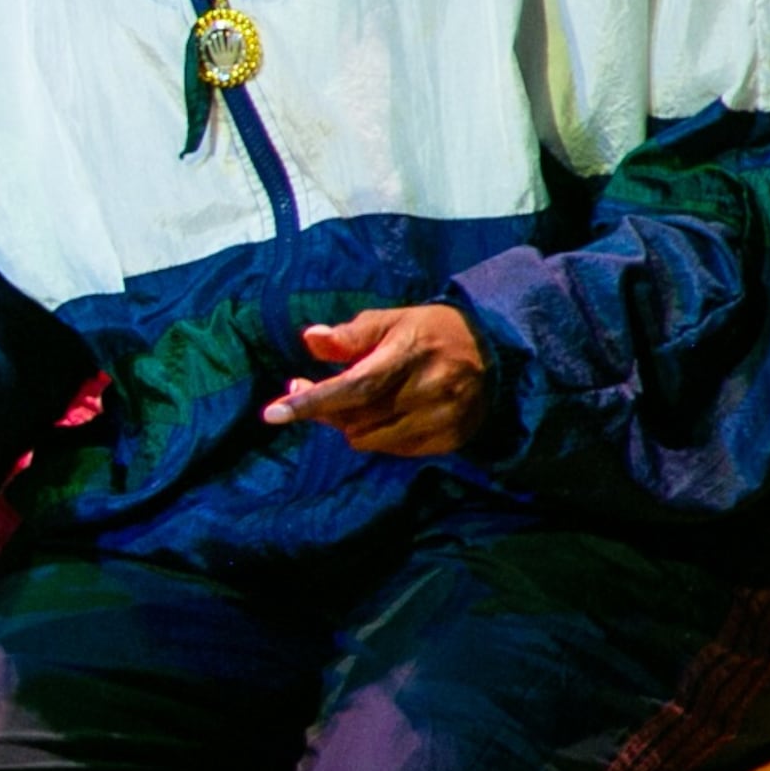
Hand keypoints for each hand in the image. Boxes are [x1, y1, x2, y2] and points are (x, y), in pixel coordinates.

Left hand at [262, 304, 489, 456]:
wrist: (496, 354)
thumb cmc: (431, 333)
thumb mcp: (393, 321)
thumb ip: (351, 334)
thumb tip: (310, 339)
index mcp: (410, 354)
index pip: (354, 386)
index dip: (312, 401)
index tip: (273, 413)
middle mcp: (427, 391)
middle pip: (355, 417)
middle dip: (322, 408)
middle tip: (304, 387)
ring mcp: (440, 420)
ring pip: (368, 439)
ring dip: (348, 423)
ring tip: (352, 399)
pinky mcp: (447, 440)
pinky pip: (392, 450)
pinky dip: (376, 435)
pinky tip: (382, 413)